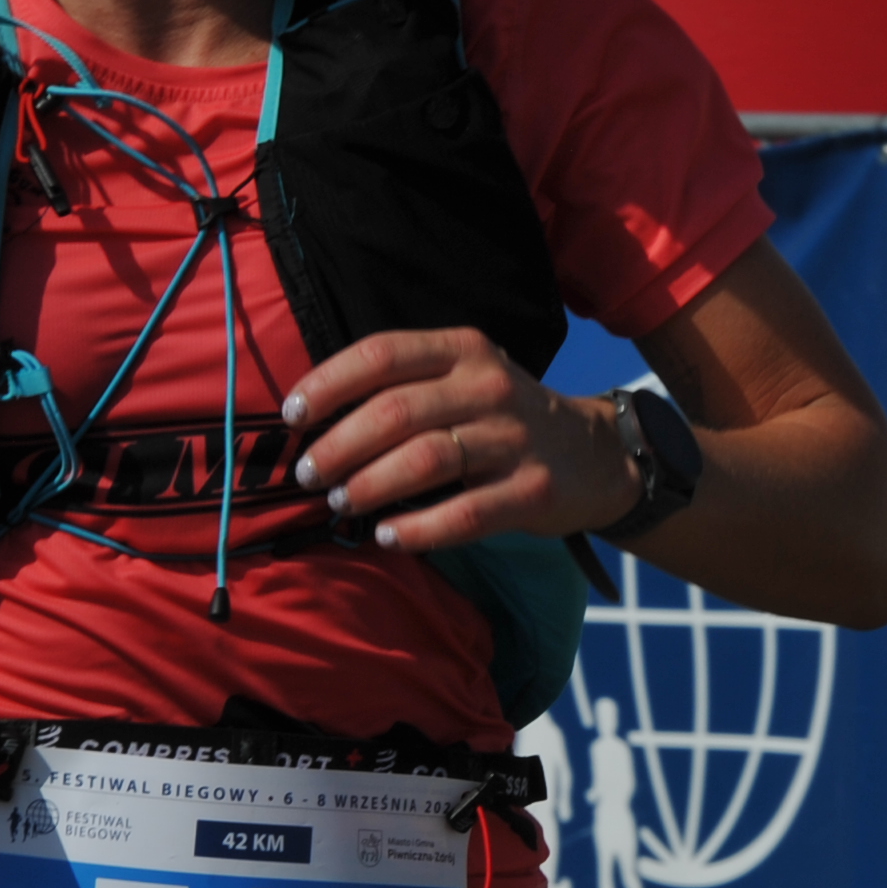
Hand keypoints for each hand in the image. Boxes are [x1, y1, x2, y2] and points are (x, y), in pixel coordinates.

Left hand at [278, 327, 636, 553]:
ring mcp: (516, 438)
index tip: (292, 417)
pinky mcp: (534, 491)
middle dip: (339, 445)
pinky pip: (466, 514)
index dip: (328, 383)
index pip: (381, 354)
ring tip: (341, 503)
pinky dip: (420, 529)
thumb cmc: (503, 418)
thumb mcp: (463, 378)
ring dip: (371, 485)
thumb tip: (315, 421)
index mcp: (463, 350)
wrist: (595, 455)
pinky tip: (389, 537)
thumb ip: (403, 386)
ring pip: (426, 460)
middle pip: (396, 411)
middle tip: (309, 475)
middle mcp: (490, 386)